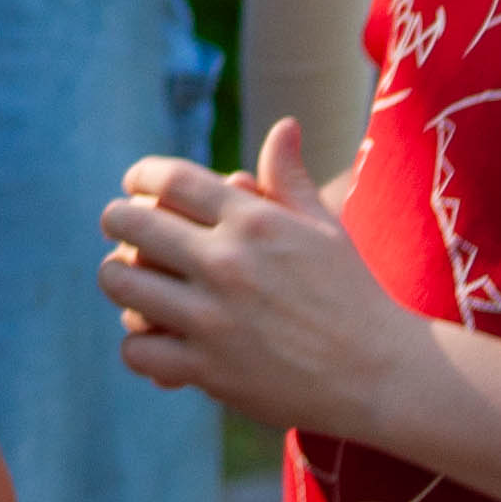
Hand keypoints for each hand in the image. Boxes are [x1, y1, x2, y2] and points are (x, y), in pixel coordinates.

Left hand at [98, 119, 417, 438]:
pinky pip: (138, 350)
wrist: (383, 376)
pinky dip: (139, 345)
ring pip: (122, 282)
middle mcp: (228, 263)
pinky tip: (154, 340)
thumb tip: (284, 125)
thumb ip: (289, 178)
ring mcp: (214, 318)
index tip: (133, 184)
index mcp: (255, 221)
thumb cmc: (354, 295)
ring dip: (119, 279)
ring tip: (129, 281)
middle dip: (117, 221)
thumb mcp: (325, 229)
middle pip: (132, 223)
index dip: (141, 175)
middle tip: (120, 230)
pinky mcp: (209, 370)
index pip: (171, 178)